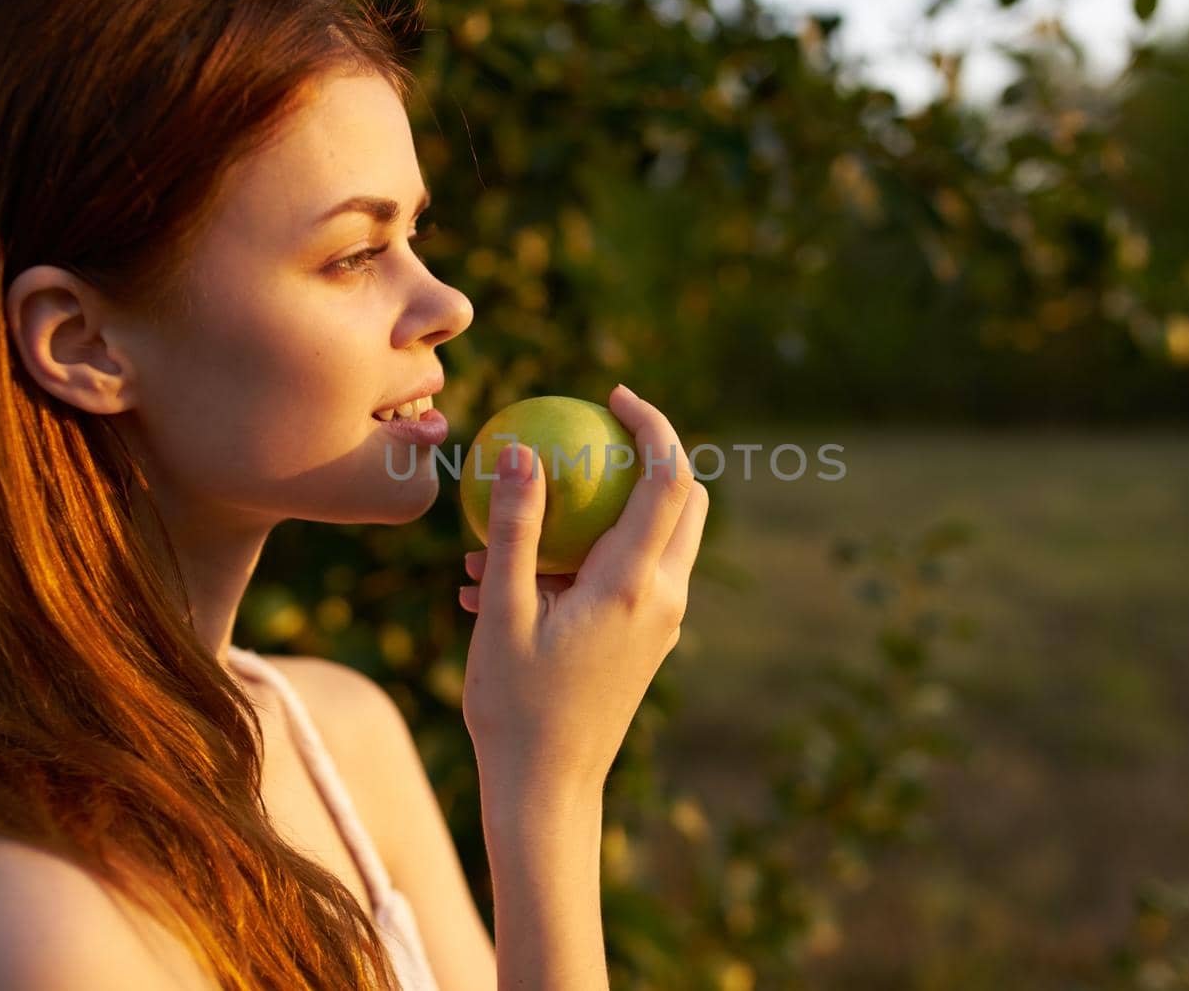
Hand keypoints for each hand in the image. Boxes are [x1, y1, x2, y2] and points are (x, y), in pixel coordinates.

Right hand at [457, 384, 708, 796]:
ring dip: (605, 513)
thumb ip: (516, 529)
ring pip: (658, 538)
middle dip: (651, 456)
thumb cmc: (516, 707)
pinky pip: (629, 576)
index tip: (613, 396)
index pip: (669, 478)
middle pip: (685, 501)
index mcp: (634, 584)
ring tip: (508, 535)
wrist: (546, 790)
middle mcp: (663, 599)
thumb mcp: (503, 611)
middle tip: (594, 432)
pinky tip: (503, 580)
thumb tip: (520, 450)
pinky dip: (586, 557)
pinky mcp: (646, 641)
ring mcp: (661, 623)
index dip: (652, 424)